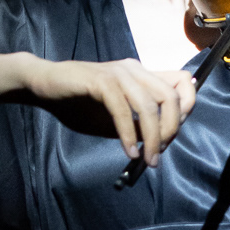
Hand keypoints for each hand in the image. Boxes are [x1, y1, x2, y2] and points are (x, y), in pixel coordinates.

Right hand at [24, 57, 196, 167]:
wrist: (43, 84)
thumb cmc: (77, 101)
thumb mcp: (114, 116)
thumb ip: (136, 123)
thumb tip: (157, 142)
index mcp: (142, 74)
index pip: (182, 82)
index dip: (187, 108)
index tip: (171, 135)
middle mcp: (135, 69)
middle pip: (171, 97)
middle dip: (171, 129)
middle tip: (158, 154)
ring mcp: (119, 73)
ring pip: (150, 106)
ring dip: (152, 138)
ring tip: (148, 159)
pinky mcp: (101, 81)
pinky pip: (123, 111)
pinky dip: (128, 135)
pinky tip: (129, 151)